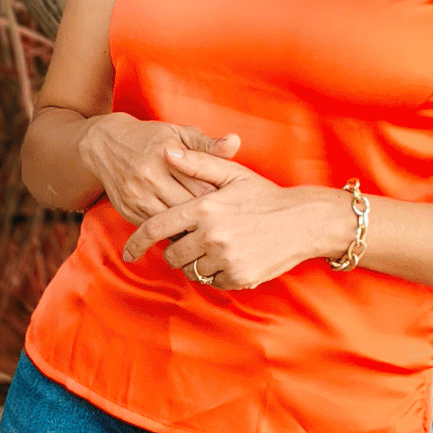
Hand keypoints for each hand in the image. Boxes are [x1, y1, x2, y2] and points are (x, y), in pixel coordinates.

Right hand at [75, 115, 241, 225]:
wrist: (104, 145)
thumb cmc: (151, 138)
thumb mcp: (179, 133)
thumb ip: (208, 143)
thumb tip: (235, 143)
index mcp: (166, 153)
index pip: (202, 184)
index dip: (220, 198)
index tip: (232, 205)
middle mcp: (149, 175)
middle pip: (188, 206)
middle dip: (208, 217)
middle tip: (226, 225)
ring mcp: (137, 195)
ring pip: (171, 222)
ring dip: (191, 230)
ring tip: (209, 233)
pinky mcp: (128, 210)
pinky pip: (156, 229)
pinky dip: (173, 233)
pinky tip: (187, 234)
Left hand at [122, 146, 343, 290]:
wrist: (305, 222)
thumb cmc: (266, 196)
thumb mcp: (233, 174)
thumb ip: (197, 162)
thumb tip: (166, 151)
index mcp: (205, 208)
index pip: (158, 228)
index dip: (137, 241)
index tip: (128, 251)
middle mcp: (211, 235)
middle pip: (172, 254)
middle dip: (176, 250)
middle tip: (192, 240)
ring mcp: (225, 258)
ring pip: (191, 270)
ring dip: (195, 263)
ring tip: (213, 247)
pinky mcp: (238, 277)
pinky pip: (212, 281)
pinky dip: (215, 273)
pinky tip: (230, 257)